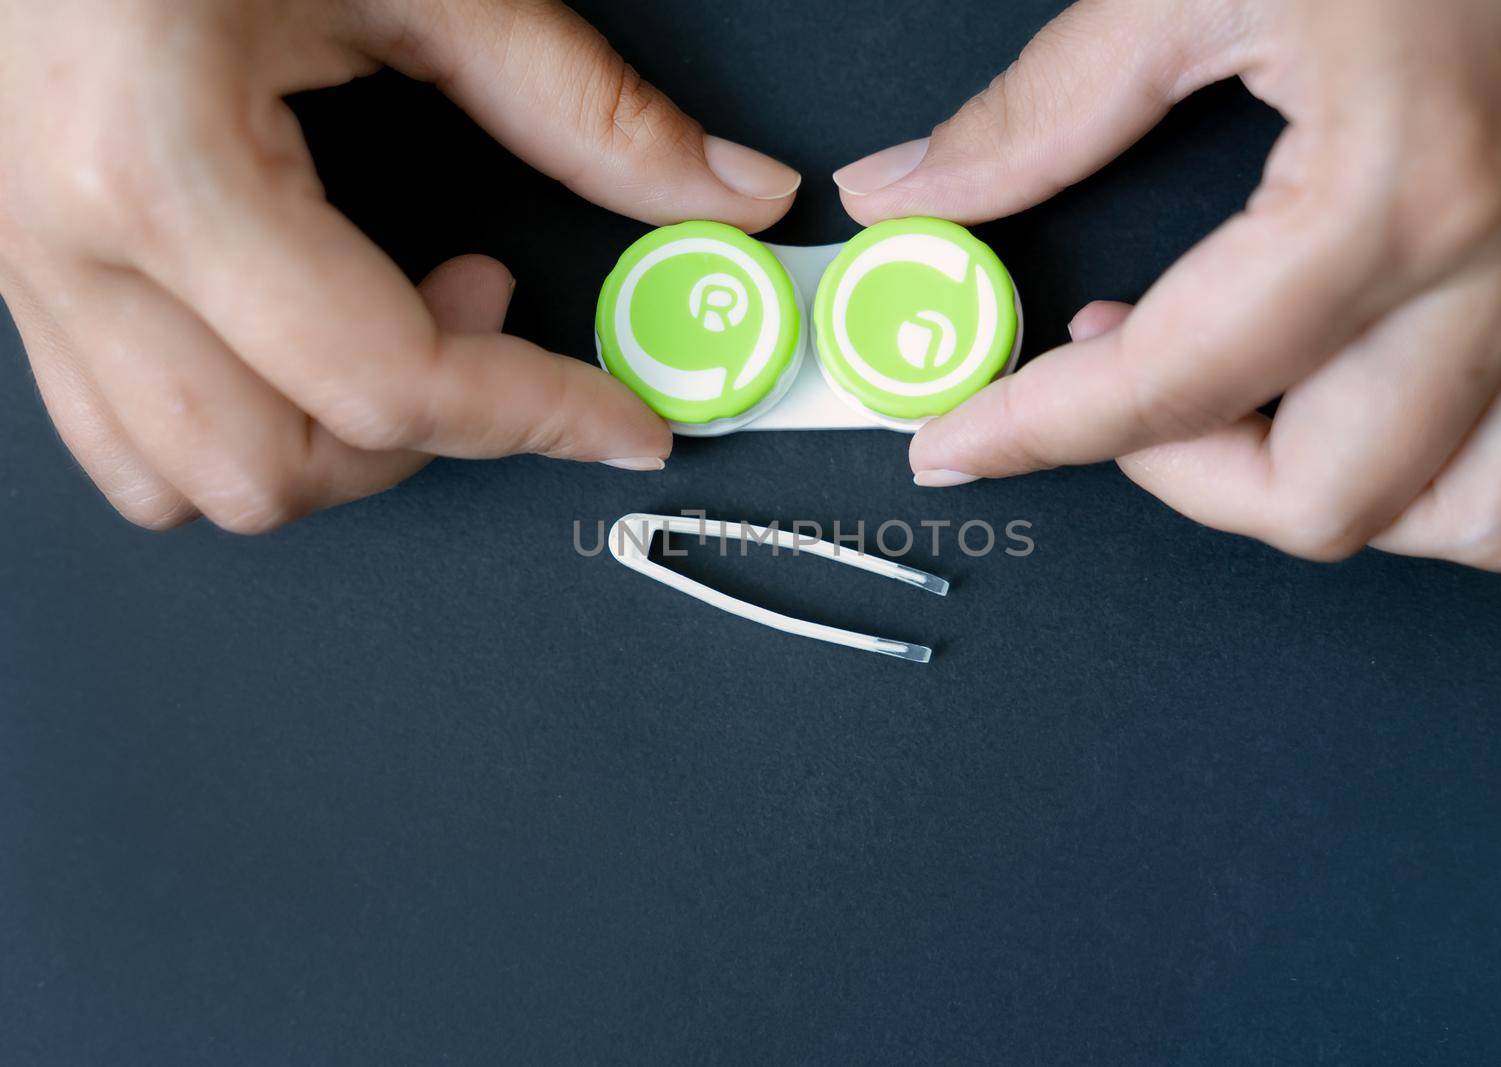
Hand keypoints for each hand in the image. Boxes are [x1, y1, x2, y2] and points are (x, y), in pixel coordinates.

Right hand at [0, 0, 798, 532]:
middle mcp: (68, 239)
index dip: (539, 416)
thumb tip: (722, 191)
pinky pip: (121, 434)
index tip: (623, 423)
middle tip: (489, 313)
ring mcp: (25, 264)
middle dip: (425, 442)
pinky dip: (237, 429)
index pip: (388, 381)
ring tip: (395, 319)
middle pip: (274, 471)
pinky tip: (301, 341)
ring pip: (186, 483)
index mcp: (162, 165)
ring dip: (328, 450)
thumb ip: (583, 105)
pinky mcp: (21, 265)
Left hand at [835, 0, 1500, 570]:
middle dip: (1179, 481)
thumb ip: (1045, 106)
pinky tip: (1351, 393)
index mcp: (1400, 187)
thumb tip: (917, 188)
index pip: (1175, 381)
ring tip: (1235, 414)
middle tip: (1104, 397)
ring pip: (1468, 519)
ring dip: (1326, 500)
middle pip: (1324, 502)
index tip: (960, 443)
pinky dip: (1433, 469)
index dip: (1035, 431)